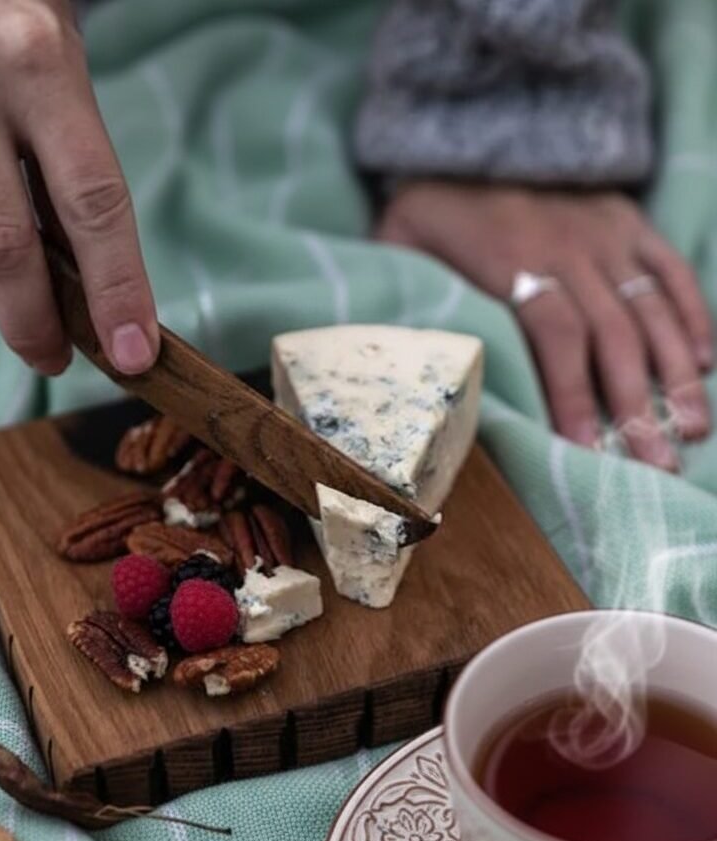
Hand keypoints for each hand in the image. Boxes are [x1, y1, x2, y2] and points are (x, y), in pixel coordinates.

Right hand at [0, 0, 158, 374]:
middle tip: (56, 360)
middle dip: (34, 322)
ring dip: (1, 294)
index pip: (94, 201)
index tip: (134, 355)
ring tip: (28, 313)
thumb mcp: (60, 84)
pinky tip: (1, 274)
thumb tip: (90, 285)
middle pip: (4, 242)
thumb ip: (68, 173)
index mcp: (41, 69)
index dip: (118, 287)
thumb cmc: (19, 40)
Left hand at [378, 182, 713, 470]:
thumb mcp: (400, 245)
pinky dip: (692, 314)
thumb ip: (410, 298)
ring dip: (676, 373)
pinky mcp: (628, 219)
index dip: (572, 394)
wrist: (467, 130)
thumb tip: (407, 364)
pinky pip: (671, 269)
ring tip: (691, 429)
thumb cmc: (429, 206)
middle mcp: (571, 247)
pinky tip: (704, 362)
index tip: (587, 450)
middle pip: (613, 334)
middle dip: (637, 403)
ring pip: (651, 309)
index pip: (556, 334)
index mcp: (513, 258)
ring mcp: (607, 232)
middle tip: (656, 464)